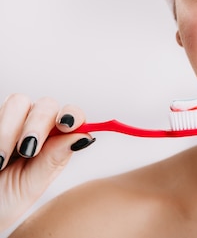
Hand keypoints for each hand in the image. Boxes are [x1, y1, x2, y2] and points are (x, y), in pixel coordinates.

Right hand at [0, 94, 94, 230]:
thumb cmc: (5, 199)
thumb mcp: (31, 185)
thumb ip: (54, 159)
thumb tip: (83, 137)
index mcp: (54, 141)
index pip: (72, 117)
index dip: (73, 115)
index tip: (66, 125)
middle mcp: (35, 126)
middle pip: (47, 105)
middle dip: (38, 125)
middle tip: (27, 150)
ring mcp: (11, 121)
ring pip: (18, 102)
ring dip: (9, 130)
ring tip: (0, 160)